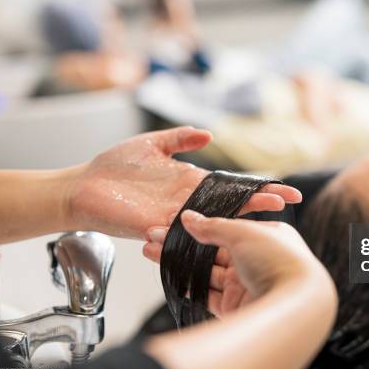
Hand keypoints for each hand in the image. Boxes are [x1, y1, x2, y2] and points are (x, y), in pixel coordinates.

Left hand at [65, 127, 301, 238]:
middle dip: (258, 205)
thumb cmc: (115, 166)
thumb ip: (180, 138)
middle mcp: (188, 202)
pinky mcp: (155, 226)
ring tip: (262, 224)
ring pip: (212, 221)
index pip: (231, 186)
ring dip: (237, 223)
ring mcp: (174, 216)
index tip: (285, 188)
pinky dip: (202, 233)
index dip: (257, 187)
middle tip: (285, 205)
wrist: (83, 186)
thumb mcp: (152, 144)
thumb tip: (208, 133)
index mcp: (191, 182)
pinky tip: (228, 235)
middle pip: (229, 205)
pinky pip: (182, 232)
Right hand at [159, 210, 333, 316]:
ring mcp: (246, 284)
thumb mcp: (244, 232)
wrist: (295, 306)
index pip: (228, 227)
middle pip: (214, 250)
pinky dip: (190, 287)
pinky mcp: (236, 307)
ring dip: (181, 263)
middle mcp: (258, 260)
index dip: (201, 224)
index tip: (174, 221)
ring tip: (152, 251)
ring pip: (206, 271)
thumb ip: (213, 226)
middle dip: (184, 243)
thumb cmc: (279, 261)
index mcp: (267, 236)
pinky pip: (207, 295)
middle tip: (154, 236)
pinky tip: (172, 276)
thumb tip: (189, 218)